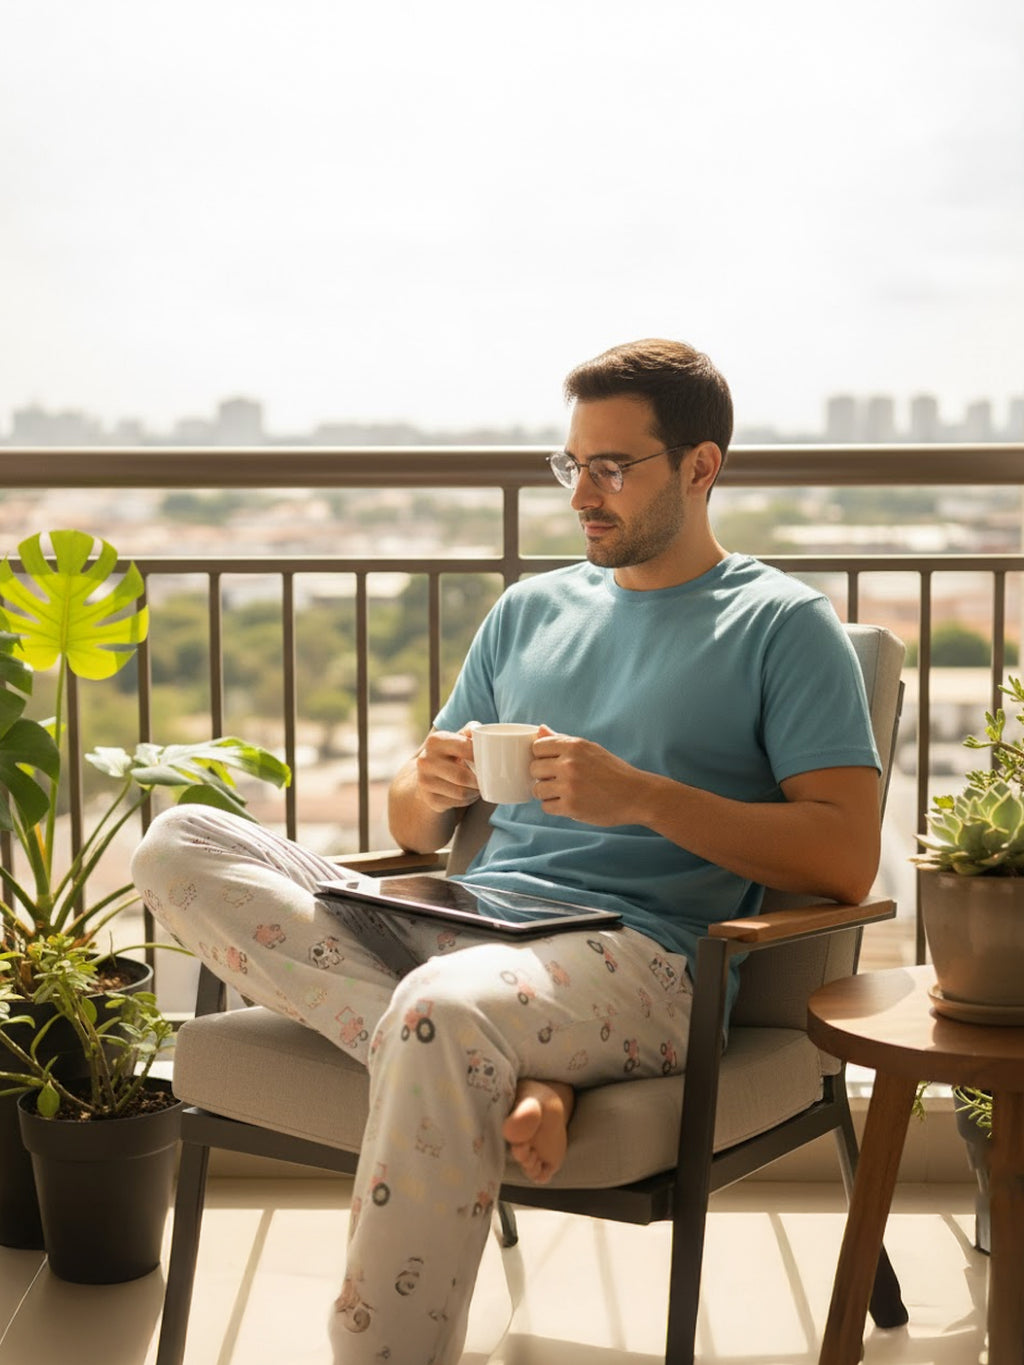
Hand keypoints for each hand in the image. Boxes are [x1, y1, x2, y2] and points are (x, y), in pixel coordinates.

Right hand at [413, 725, 480, 812]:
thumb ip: (470, 731)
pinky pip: (457, 803)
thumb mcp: (458, 738)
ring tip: (479, 786)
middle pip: (462, 776)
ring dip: (475, 791)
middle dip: (479, 779)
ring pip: (461, 792)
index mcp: (435, 741)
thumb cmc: (451, 754)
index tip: (491, 760)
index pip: (465, 748)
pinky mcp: (430, 799)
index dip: (481, 756)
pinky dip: (468, 800)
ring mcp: (424, 781)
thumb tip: (480, 730)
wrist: (428, 775)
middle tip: (488, 778)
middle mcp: (425, 761)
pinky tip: (469, 794)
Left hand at [531, 725, 647, 826]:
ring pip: (537, 789)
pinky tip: (567, 803)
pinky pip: (546, 807)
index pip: (537, 747)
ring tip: (562, 792)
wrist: (636, 795)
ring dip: (546, 793)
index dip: (541, 756)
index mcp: (574, 746)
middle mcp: (569, 764)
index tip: (549, 763)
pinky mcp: (571, 807)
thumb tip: (540, 729)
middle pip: (534, 768)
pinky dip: (554, 807)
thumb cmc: (613, 771)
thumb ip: (563, 740)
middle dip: (542, 775)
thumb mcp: (591, 749)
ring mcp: (569, 786)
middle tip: (557, 780)